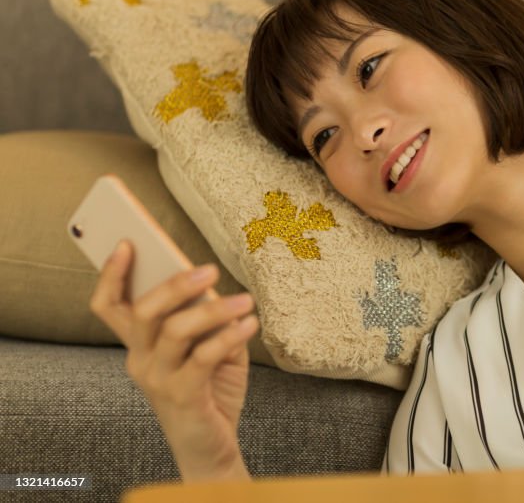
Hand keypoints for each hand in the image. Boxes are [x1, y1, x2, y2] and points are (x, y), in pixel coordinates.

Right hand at [89, 240, 257, 478]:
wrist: (211, 444)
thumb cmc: (209, 388)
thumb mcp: (206, 346)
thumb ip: (203, 318)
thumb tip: (209, 286)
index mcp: (139, 344)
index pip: (109, 307)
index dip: (112, 274)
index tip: (127, 243)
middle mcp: (140, 360)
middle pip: (143, 311)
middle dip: (174, 284)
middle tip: (209, 269)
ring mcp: (158, 380)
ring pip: (174, 331)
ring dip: (214, 310)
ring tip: (245, 301)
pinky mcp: (183, 397)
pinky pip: (204, 358)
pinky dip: (229, 337)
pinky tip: (250, 325)